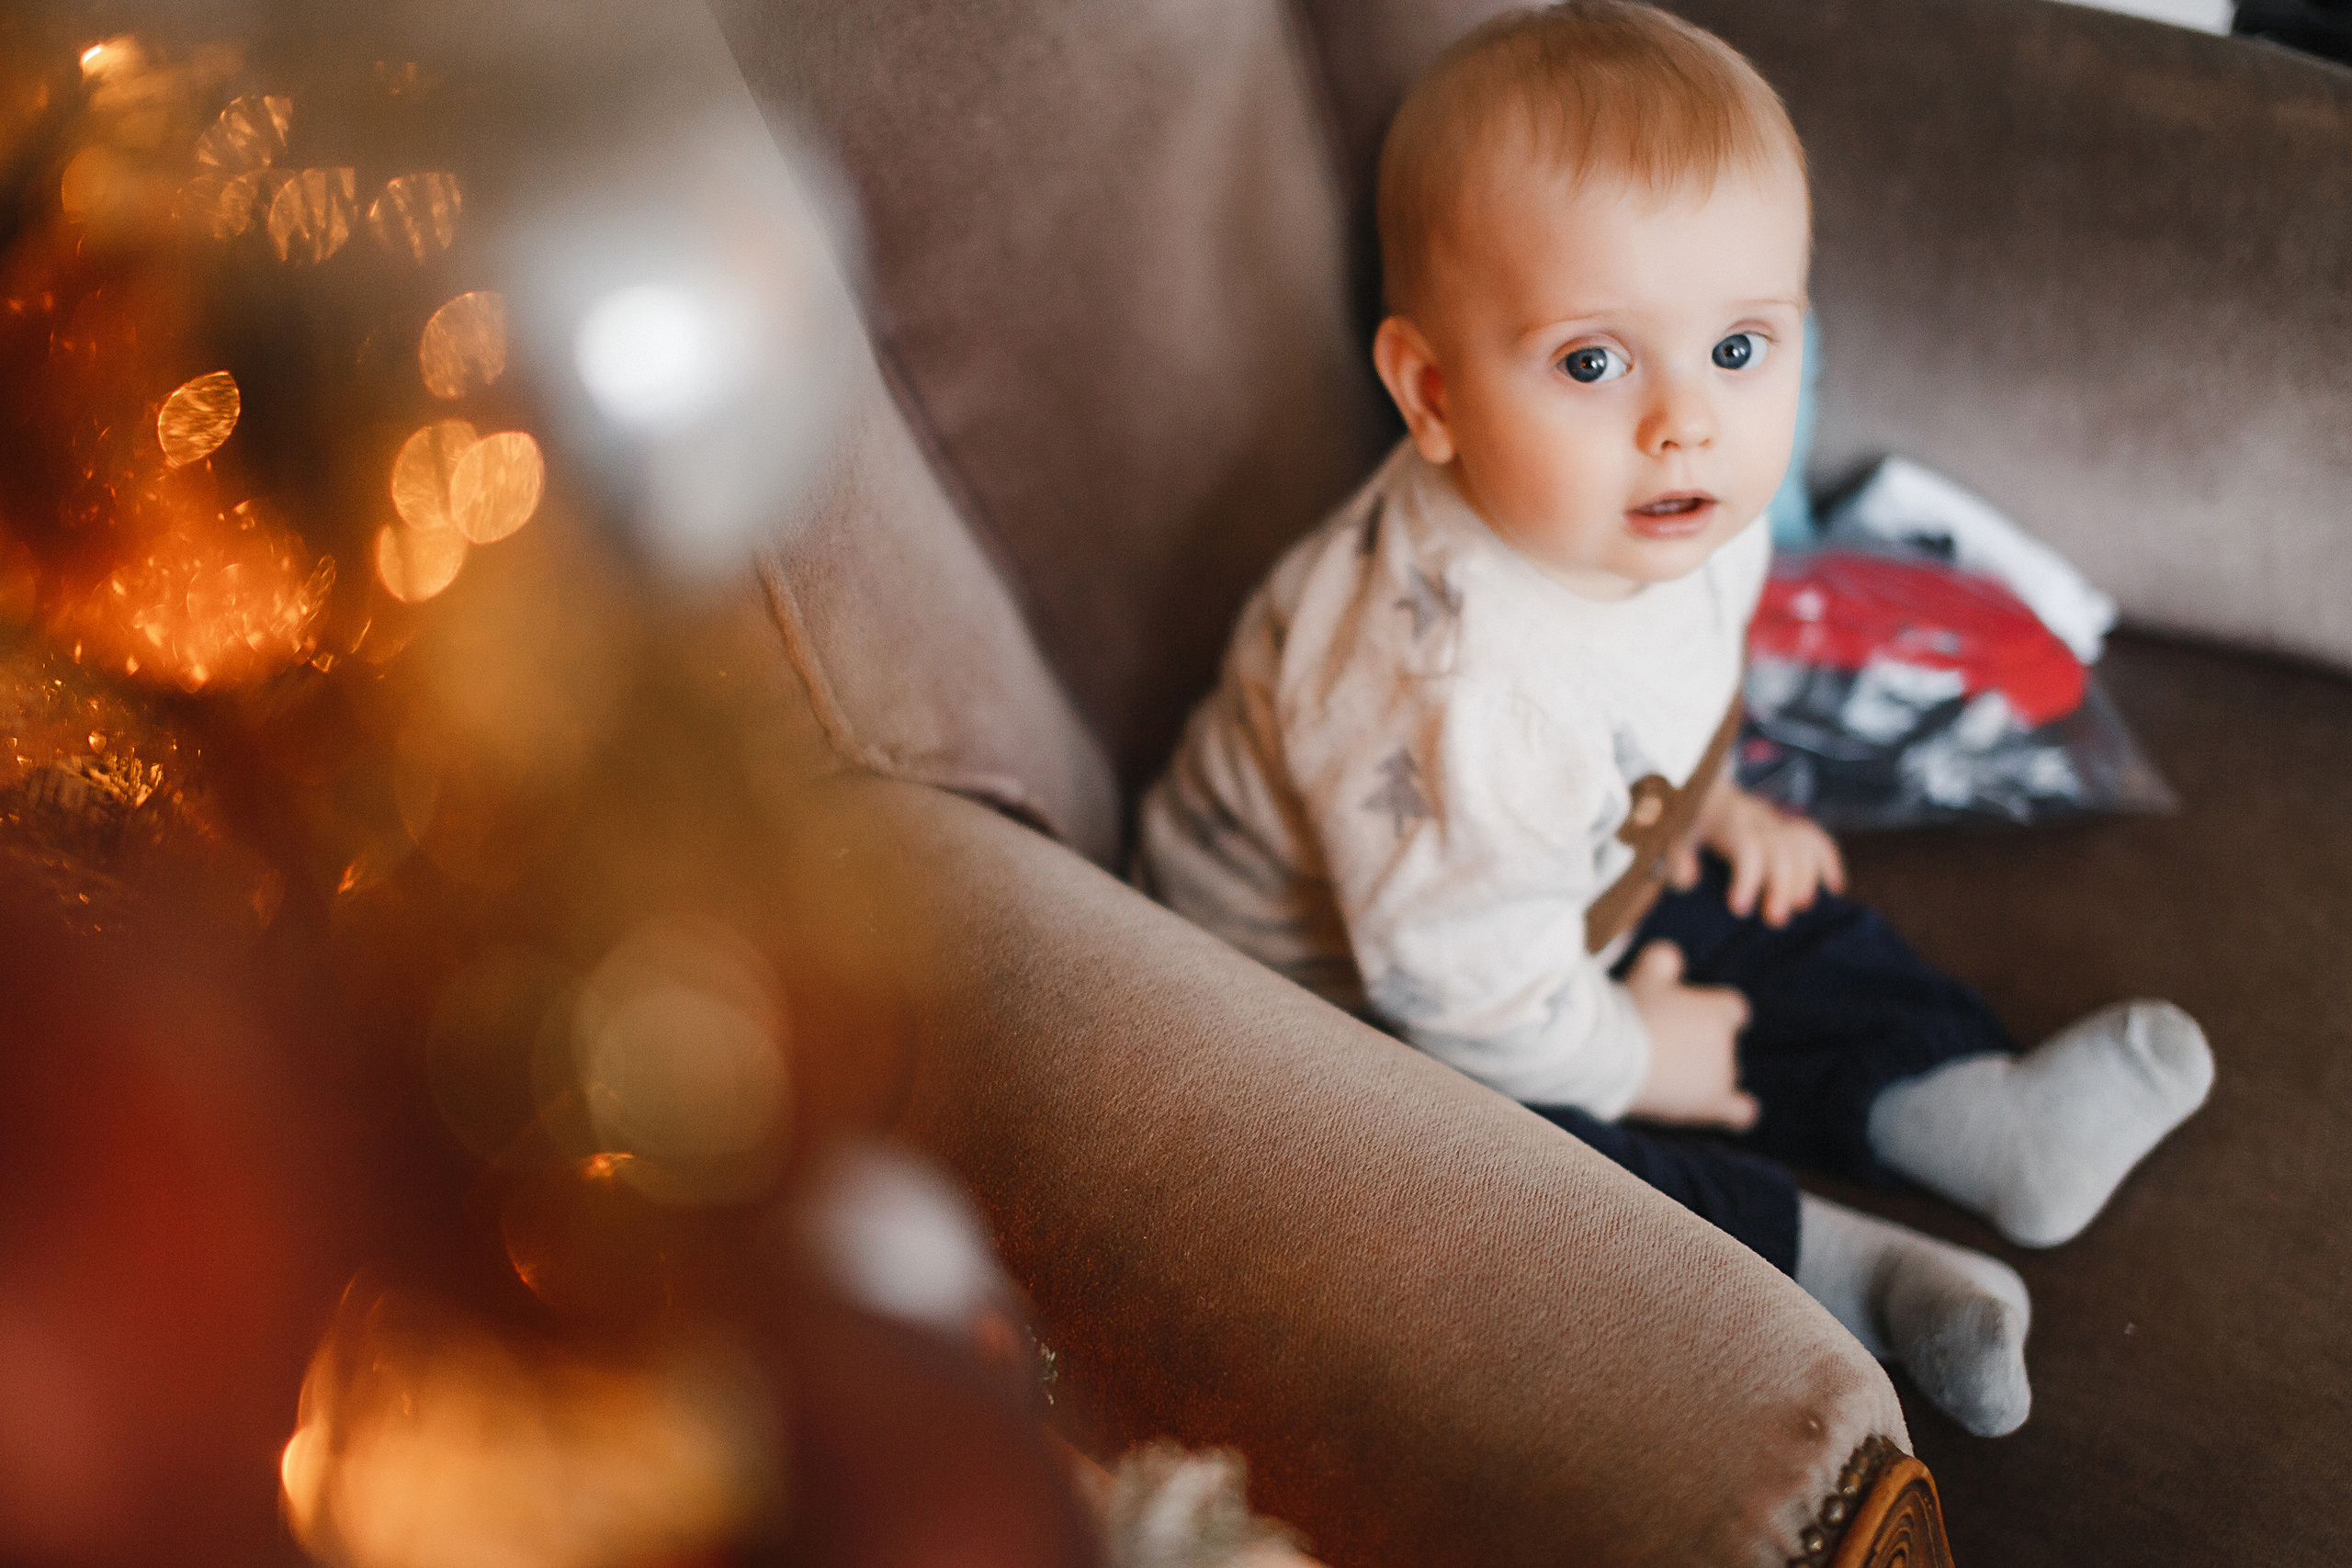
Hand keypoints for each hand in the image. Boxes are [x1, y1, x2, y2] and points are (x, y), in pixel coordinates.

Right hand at [1623, 940, 1756, 1129]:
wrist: (1617, 1056)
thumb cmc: (1631, 1011)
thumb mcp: (1645, 973)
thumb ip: (1664, 960)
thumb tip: (1672, 959)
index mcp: (1720, 1010)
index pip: (1732, 1010)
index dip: (1710, 1012)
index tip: (1686, 1016)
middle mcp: (1728, 1044)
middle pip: (1722, 1045)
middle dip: (1699, 1044)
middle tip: (1660, 1044)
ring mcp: (1722, 1075)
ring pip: (1723, 1075)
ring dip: (1702, 1073)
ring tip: (1665, 1073)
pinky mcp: (1711, 1104)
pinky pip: (1740, 1112)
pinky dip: (1739, 1111)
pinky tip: (1737, 1110)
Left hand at [1670, 771, 1845, 926]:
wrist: (1692, 785)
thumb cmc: (1680, 820)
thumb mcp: (1667, 836)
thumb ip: (1673, 857)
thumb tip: (1688, 879)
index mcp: (1725, 821)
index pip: (1747, 846)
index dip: (1748, 878)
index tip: (1739, 908)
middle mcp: (1754, 819)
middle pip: (1781, 850)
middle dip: (1782, 886)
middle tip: (1775, 920)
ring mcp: (1773, 821)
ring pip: (1802, 844)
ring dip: (1806, 878)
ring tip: (1799, 908)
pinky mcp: (1784, 826)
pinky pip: (1815, 837)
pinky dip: (1828, 860)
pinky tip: (1834, 886)